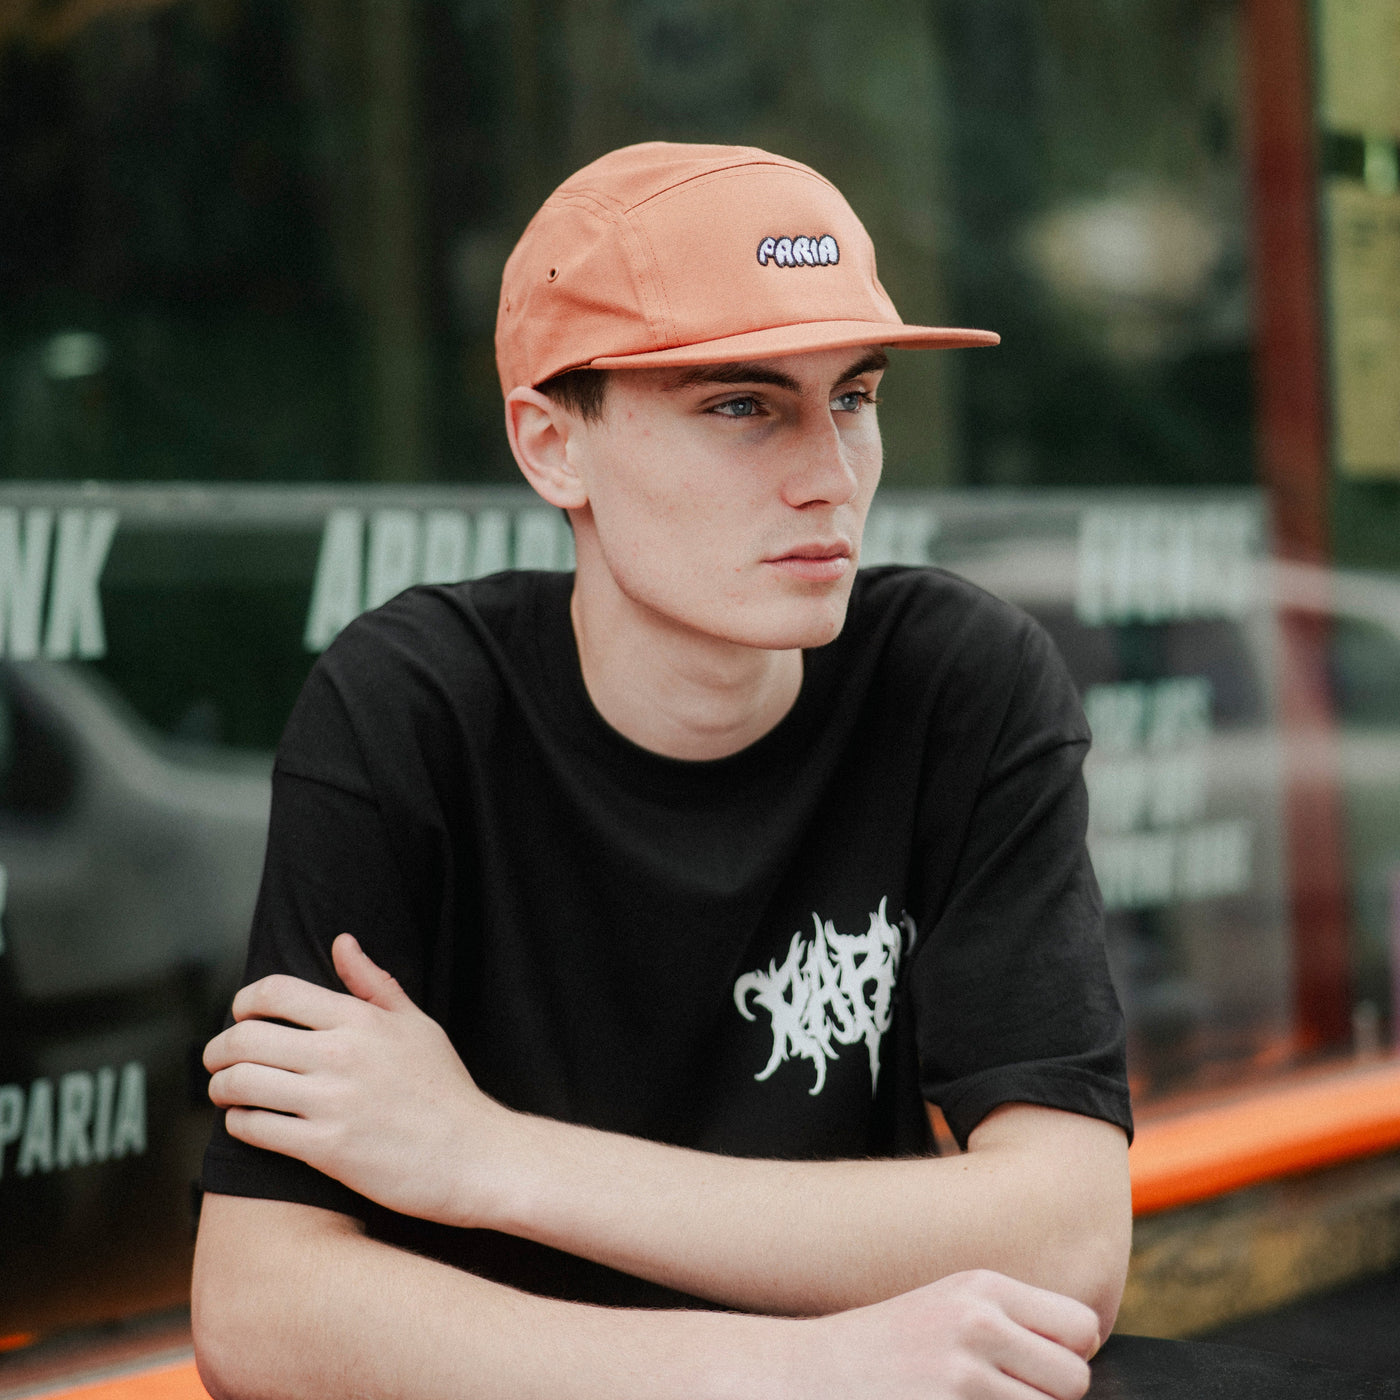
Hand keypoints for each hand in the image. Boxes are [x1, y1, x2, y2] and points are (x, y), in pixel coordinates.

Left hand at [204, 934, 514, 1226]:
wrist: (474, 1154)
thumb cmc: (445, 1088)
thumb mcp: (416, 1024)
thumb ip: (373, 983)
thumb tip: (341, 942)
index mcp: (361, 1019)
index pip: (276, 992)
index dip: (244, 1002)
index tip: (241, 1015)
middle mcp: (341, 1054)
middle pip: (245, 1037)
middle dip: (218, 1049)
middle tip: (217, 1060)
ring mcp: (332, 1102)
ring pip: (241, 1083)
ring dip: (221, 1088)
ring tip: (226, 1091)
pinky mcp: (325, 1149)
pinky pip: (255, 1128)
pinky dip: (240, 1123)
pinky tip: (249, 1121)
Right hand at [792, 1269, 1096, 1399]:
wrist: (811, 1374)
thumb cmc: (890, 1349)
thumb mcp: (949, 1309)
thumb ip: (1014, 1324)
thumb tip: (1083, 1361)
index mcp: (982, 1287)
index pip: (1082, 1326)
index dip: (1067, 1355)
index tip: (1034, 1369)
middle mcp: (977, 1324)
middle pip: (1075, 1380)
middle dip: (1049, 1397)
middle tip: (1000, 1394)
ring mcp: (963, 1380)